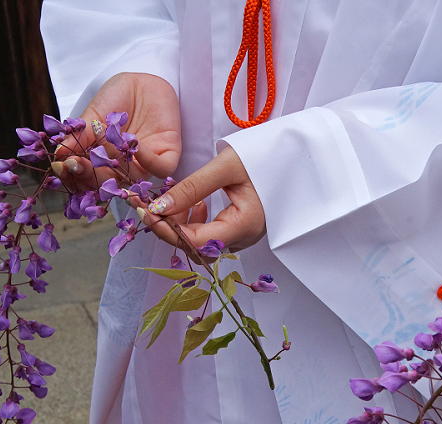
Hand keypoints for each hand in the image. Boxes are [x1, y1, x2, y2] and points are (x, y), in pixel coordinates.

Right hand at [52, 72, 180, 187]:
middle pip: (107, 184)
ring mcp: (145, 164)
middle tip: (74, 165)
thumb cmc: (117, 97)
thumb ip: (80, 134)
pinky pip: (159, 167)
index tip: (61, 166)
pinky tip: (134, 146)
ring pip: (130, 181)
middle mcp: (124, 167)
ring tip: (96, 156)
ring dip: (112, 171)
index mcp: (104, 161)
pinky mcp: (167, 156)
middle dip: (88, 176)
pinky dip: (147, 161)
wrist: (144, 80)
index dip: (75, 176)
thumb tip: (59, 154)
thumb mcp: (94, 114)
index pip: (89, 177)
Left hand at [140, 147, 265, 252]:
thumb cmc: (266, 156)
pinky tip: (194, 204)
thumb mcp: (226, 167)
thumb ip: (192, 188)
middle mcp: (244, 238)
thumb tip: (158, 208)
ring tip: (172, 201)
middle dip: (169, 229)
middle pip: (196, 249)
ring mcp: (243, 237)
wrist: (295, 158)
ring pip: (202, 245)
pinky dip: (194, 224)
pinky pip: (211, 237)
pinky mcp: (240, 231)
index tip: (145, 210)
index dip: (166, 229)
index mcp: (244, 225)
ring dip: (181, 227)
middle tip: (149, 206)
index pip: (195, 242)